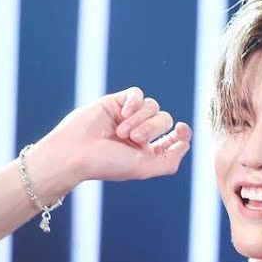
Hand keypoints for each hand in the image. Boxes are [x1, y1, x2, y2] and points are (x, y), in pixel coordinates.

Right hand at [35, 86, 191, 182]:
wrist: (75, 152)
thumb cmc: (107, 164)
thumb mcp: (144, 168)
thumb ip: (170, 160)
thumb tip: (185, 144)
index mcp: (148, 151)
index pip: (174, 138)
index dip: (183, 132)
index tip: (181, 129)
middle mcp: (140, 133)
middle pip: (165, 119)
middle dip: (153, 128)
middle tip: (133, 139)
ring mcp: (128, 117)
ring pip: (153, 105)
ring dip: (140, 118)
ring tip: (121, 132)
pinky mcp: (116, 102)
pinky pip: (137, 94)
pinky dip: (134, 102)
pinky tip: (123, 112)